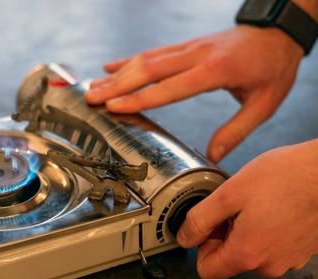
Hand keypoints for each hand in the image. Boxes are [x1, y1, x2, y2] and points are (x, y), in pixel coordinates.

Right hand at [85, 26, 303, 161]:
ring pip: (146, 59)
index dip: (140, 97)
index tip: (114, 106)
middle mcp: (196, 55)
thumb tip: (213, 156)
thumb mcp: (264, 103)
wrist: (279, 31)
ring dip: (117, 73)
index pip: (170, 87)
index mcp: (215, 71)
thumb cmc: (274, 67)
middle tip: (90, 98)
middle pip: (148, 69)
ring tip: (92, 86)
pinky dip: (128, 59)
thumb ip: (236, 131)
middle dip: (116, 85)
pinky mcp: (186, 46)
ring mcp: (189, 48)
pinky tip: (110, 66)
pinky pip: (153, 52)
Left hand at [176, 139, 317, 278]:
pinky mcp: (302, 251)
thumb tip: (183, 238)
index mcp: (247, 255)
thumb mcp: (229, 194)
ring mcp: (289, 260)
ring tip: (258, 204)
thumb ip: (200, 220)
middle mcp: (269, 266)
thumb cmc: (285, 178)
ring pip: (252, 252)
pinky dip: (267, 230)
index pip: (206, 271)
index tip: (210, 224)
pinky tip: (273, 207)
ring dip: (246, 231)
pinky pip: (272, 246)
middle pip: (229, 261)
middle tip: (235, 206)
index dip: (201, 246)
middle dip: (225, 235)